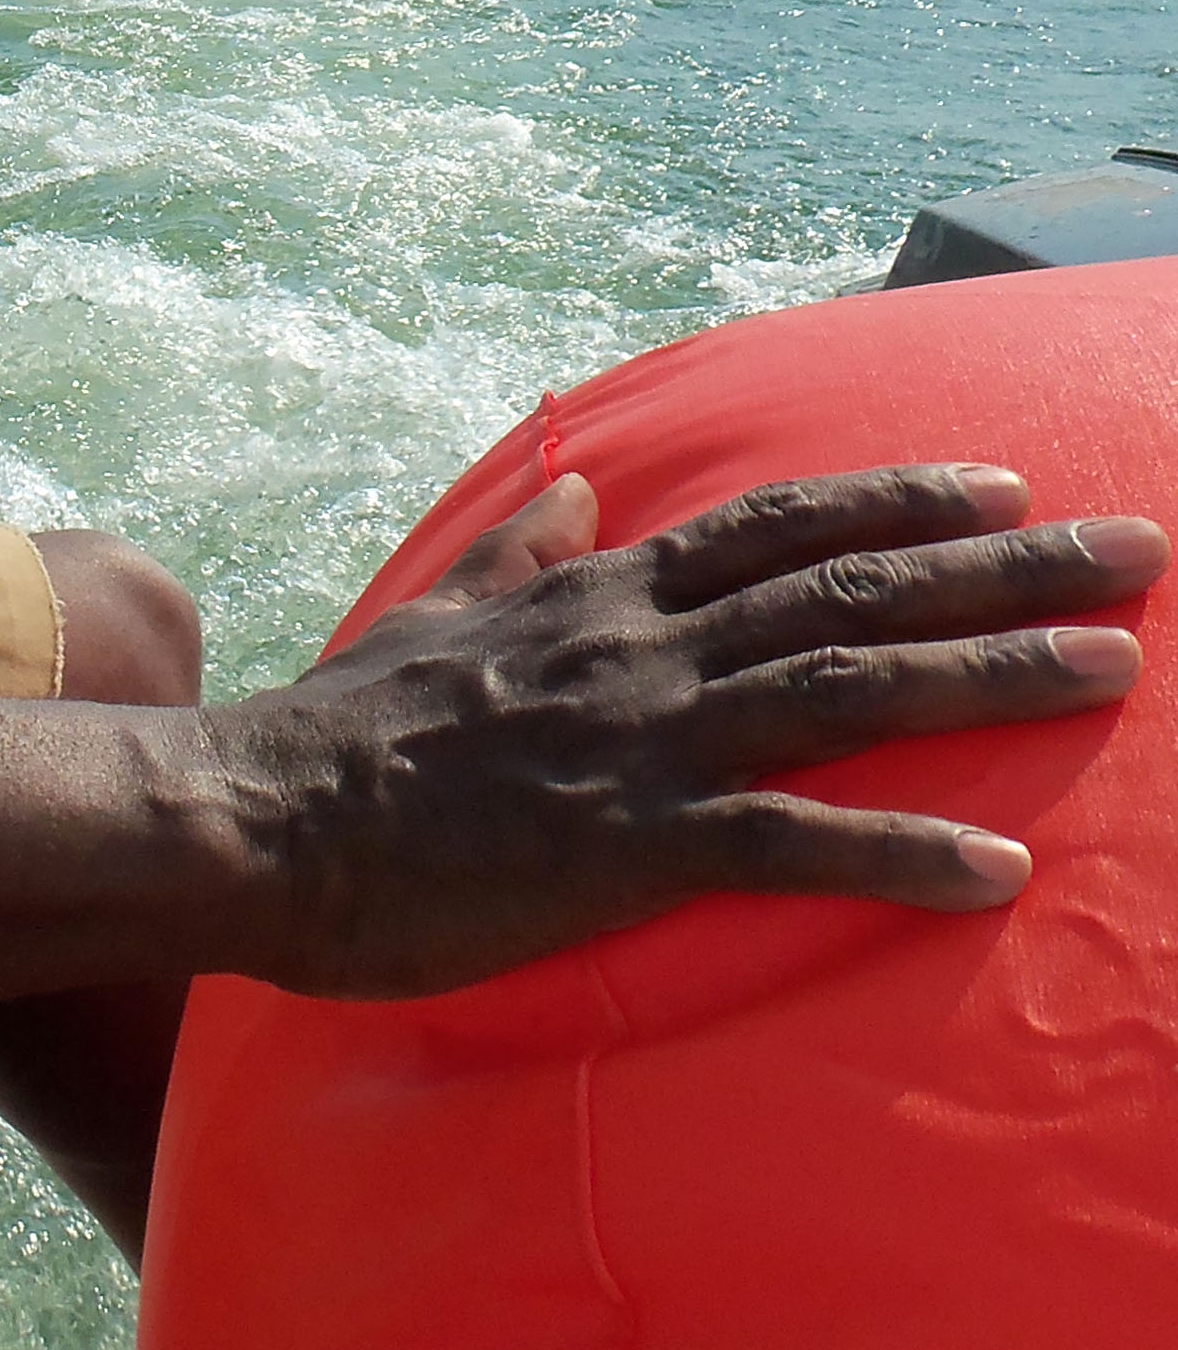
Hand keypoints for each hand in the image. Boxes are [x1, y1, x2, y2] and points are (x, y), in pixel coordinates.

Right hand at [204, 462, 1164, 999]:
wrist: (258, 816)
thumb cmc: (340, 734)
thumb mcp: (431, 614)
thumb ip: (515, 552)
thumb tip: (571, 483)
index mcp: (599, 598)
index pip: (775, 528)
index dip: (896, 500)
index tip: (1002, 480)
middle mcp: (641, 649)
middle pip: (850, 589)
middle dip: (1004, 565)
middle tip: (1135, 549)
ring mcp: (640, 742)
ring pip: (846, 688)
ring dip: (988, 673)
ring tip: (1112, 667)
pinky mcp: (626, 846)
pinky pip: (788, 843)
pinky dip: (896, 852)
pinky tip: (993, 869)